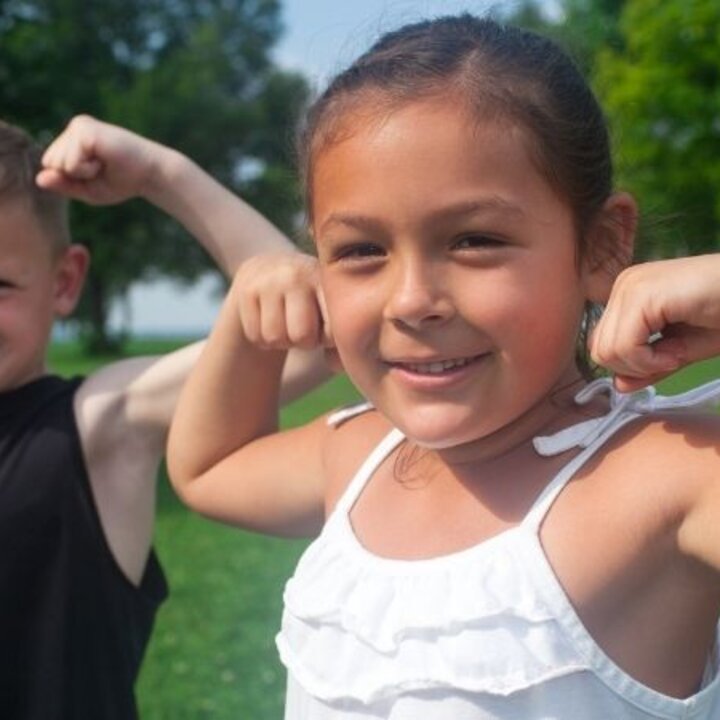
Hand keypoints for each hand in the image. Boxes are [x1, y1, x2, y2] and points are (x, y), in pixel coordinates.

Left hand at [36, 114, 167, 204]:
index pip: (50, 165)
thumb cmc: (123, 182)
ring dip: (81, 172)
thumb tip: (39, 179)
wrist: (151, 174)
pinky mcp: (84, 130)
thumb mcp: (89, 190)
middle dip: (75, 176)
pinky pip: (69, 162)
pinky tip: (104, 161)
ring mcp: (79, 126)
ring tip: (104, 164)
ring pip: (57, 162)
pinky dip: (86, 169)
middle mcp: (74, 129)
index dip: (72, 179)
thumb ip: (63, 185)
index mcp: (73, 140)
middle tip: (102, 169)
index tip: (98, 174)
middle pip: (50, 162)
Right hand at [233, 252, 332, 352]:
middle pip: (302, 337)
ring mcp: (270, 281)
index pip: (332, 332)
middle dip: (303, 342)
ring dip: (281, 341)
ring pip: (275, 338)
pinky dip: (261, 337)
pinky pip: (255, 335)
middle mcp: (298, 275)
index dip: (326, 340)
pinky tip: (266, 319)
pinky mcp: (247, 290)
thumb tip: (338, 365)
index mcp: (326, 280)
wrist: (268, 270)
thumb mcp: (328, 311)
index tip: (323, 326)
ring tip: (285, 322)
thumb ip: (340, 342)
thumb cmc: (309, 303)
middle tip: (302, 326)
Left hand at [590, 254, 719, 391]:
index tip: (668, 360)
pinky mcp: (643, 295)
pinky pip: (625, 347)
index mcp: (628, 294)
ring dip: (645, 365)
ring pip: (607, 351)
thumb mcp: (681, 350)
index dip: (632, 365)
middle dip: (635, 367)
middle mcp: (623, 286)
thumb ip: (646, 367)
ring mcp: (630, 287)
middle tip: (674, 358)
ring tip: (677, 353)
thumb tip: (617, 386)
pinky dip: (650, 361)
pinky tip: (677, 353)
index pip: (602, 344)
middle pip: (600, 350)